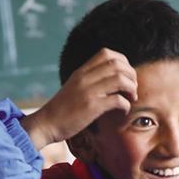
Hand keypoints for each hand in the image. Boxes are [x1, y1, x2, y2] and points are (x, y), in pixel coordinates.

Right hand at [21, 48, 137, 149]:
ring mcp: (88, 91)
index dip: (123, 62)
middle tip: (132, 89)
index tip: (126, 76)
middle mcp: (85, 77)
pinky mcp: (91, 107)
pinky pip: (118, 100)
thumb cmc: (62, 110)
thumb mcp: (74, 88)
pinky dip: (126, 105)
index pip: (107, 53)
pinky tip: (123, 112)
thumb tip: (110, 80)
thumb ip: (89, 81)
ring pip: (120, 79)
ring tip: (131, 99)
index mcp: (81, 72)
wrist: (45, 124)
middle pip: (118, 64)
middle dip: (131, 76)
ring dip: (131, 89)